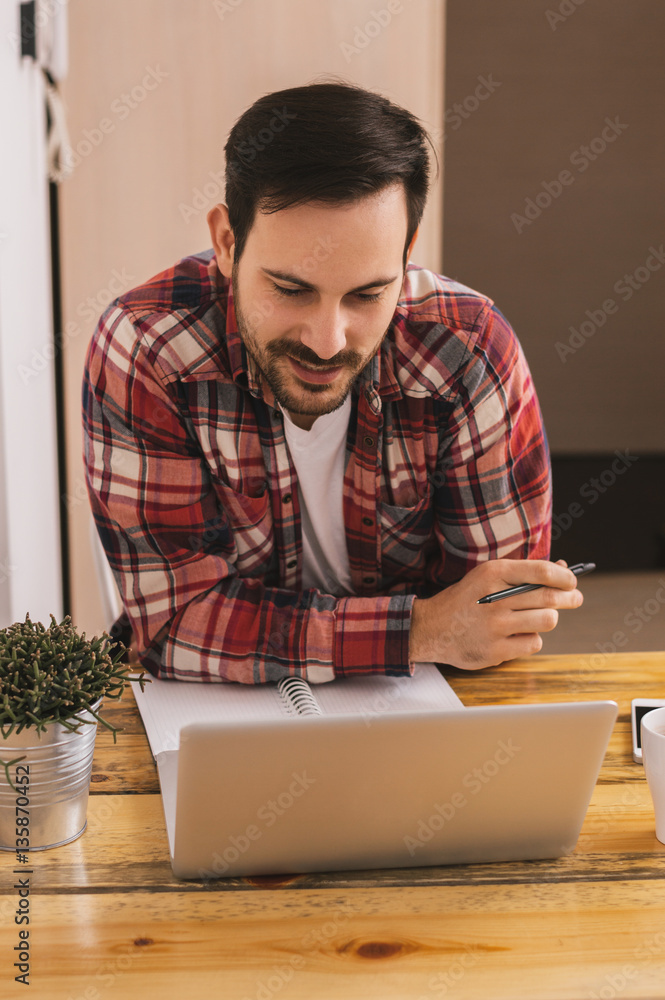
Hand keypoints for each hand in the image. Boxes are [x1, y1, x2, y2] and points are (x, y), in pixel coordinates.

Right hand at [409, 559, 582, 669]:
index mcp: (492, 573)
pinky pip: (534, 643)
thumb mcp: (488, 577)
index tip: (572, 581)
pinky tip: (519, 634)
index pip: (541, 572)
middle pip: (550, 598)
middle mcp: (494, 599)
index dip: (565, 577)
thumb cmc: (467, 599)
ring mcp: (495, 627)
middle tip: (575, 598)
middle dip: (570, 597)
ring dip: (549, 619)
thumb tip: (564, 571)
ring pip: (547, 621)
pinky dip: (532, 638)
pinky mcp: (495, 651)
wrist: (431, 628)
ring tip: (539, 617)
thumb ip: (523, 573)